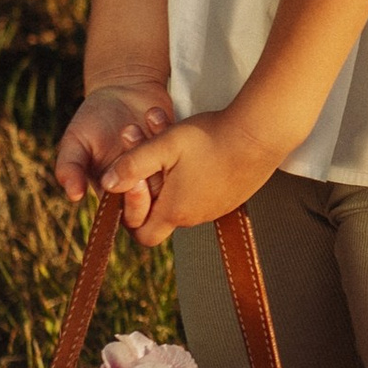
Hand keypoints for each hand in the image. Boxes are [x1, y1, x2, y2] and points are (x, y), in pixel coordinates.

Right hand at [56, 82, 177, 224]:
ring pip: (172, 181)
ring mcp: (161, 170)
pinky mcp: (178, 153)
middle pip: (158, 207)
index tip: (134, 183)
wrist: (122, 89)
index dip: (135, 206)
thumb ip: (69, 167)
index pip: (131, 218)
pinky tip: (153, 115)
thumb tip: (73, 195)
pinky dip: (170, 136)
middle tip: (144, 156)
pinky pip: (185, 156)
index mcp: (117, 194)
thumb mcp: (74, 142)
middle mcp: (141, 186)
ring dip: (158, 155)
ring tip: (135, 126)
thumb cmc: (93, 118)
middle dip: (152, 183)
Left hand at [92, 104, 278, 247]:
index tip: (131, 184)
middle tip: (145, 142)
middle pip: (161, 208)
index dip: (131, 215)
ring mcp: (217, 206)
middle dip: (148, 176)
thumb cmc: (211, 139)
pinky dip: (193, 169)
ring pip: (182, 194)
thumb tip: (106, 183)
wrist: (262, 134)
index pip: (143, 235)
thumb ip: (132, 164)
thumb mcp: (164, 145)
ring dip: (170, 168)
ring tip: (169, 133)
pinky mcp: (232, 194)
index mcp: (176, 211)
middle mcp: (196, 216)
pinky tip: (197, 143)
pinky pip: (204, 188)